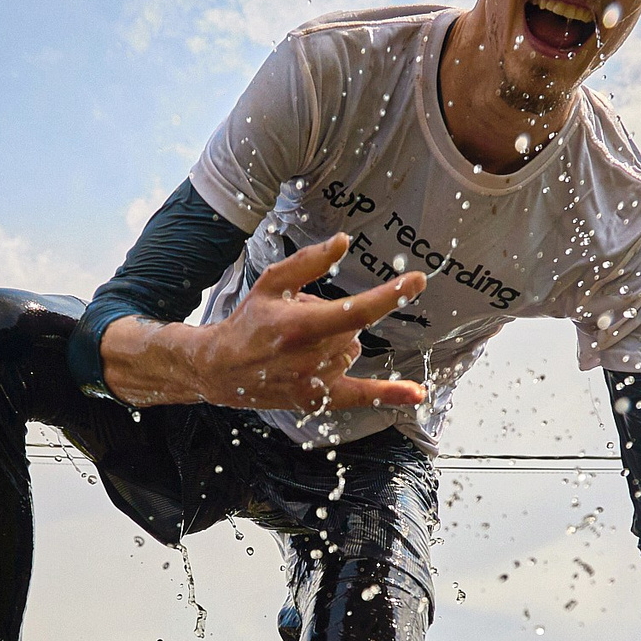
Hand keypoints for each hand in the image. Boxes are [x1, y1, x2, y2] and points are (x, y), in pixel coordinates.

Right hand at [133, 234, 425, 411]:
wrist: (222, 369)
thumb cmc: (249, 321)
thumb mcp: (272, 282)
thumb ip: (309, 262)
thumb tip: (344, 241)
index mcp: (302, 325)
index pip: (357, 309)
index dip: (390, 294)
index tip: (418, 279)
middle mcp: (313, 357)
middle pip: (352, 328)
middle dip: (334, 318)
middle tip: (298, 321)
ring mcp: (317, 382)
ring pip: (352, 350)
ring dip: (335, 342)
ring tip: (298, 346)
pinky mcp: (319, 400)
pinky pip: (363, 395)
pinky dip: (390, 394)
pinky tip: (416, 394)